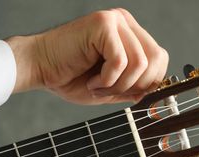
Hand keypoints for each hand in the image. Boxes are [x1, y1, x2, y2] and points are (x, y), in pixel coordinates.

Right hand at [5, 8, 168, 103]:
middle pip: (155, 60)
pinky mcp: (103, 24)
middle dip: (135, 85)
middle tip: (108, 90)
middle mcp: (125, 23)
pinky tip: (91, 80)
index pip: (159, 59)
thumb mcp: (110, 88)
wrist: (39, 68)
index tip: (124, 93)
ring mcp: (115, 21)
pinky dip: (107, 80)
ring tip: (97, 86)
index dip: (148, 82)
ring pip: (140, 63)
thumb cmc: (70, 77)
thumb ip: (134, 88)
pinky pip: (121, 62)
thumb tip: (155, 94)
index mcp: (130, 35)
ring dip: (118, 85)